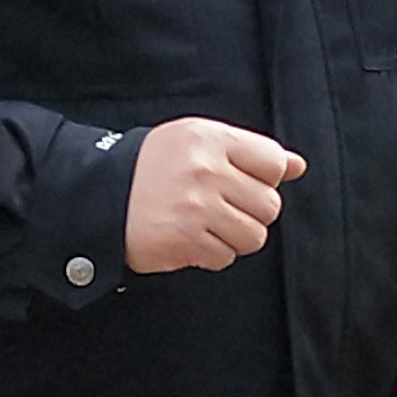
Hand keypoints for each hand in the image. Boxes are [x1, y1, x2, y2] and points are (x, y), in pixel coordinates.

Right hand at [126, 118, 302, 272]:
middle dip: (249, 212)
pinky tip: (188, 237)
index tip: (239, 183)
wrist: (99, 196)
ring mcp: (195, 207)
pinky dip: (210, 254)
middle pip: (270, 205)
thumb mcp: (198, 143)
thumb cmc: (153, 169)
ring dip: (233, 237)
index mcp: (211, 139)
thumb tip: (297, 166)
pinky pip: (225, 257)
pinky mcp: (184, 240)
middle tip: (218, 207)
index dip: (263, 179)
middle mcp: (205, 170)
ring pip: (254, 237)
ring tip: (205, 224)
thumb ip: (250, 153)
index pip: (273, 163)